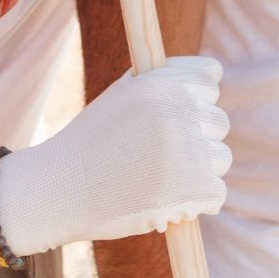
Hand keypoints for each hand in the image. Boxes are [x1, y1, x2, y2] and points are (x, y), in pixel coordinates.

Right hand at [0, 56, 229, 255]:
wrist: (58, 189)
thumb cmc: (90, 141)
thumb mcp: (121, 94)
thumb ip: (162, 80)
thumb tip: (212, 74)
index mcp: (163, 82)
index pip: (210, 77)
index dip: (193, 97)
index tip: (172, 115)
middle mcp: (179, 111)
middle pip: (218, 121)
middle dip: (196, 137)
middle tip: (157, 155)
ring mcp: (189, 151)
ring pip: (220, 158)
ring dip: (198, 171)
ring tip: (158, 179)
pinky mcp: (195, 190)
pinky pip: (217, 194)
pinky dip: (197, 203)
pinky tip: (165, 201)